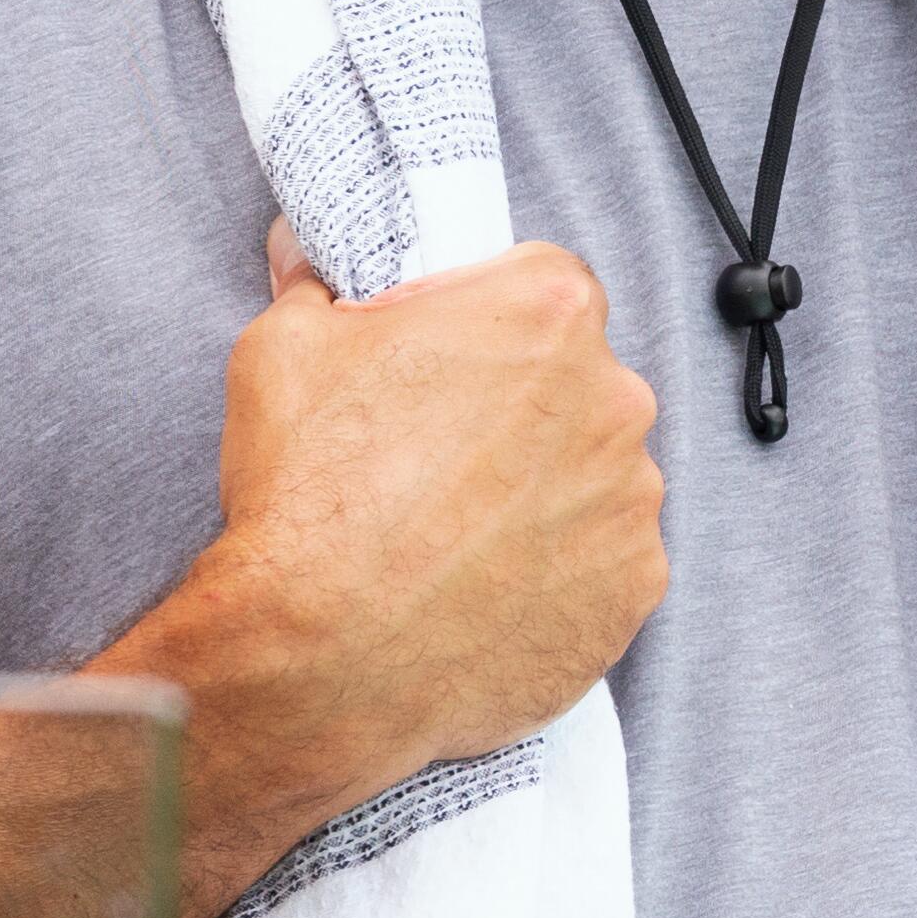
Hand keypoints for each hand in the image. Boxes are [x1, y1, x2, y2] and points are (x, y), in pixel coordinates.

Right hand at [125, 228, 665, 903]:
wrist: (322, 659)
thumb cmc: (305, 497)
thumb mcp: (283, 350)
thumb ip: (316, 289)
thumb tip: (308, 259)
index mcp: (548, 313)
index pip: (544, 286)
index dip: (489, 322)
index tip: (448, 361)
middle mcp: (615, 398)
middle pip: (577, 382)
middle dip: (520, 410)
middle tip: (439, 458)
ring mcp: (633, 501)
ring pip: (593, 477)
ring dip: (542, 494)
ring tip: (453, 536)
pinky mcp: (633, 590)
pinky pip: (604, 565)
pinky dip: (558, 575)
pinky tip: (485, 591)